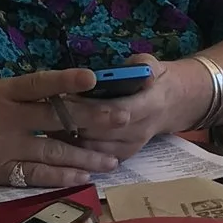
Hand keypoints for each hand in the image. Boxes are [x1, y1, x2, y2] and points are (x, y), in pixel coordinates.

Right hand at [0, 68, 117, 185]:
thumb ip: (26, 96)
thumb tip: (71, 96)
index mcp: (3, 92)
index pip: (39, 83)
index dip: (66, 80)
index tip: (93, 78)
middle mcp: (5, 118)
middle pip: (56, 117)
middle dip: (93, 119)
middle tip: (124, 118)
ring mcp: (3, 146)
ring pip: (53, 151)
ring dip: (86, 155)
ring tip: (113, 159)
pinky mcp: (0, 171)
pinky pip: (38, 174)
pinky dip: (63, 175)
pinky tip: (84, 176)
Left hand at [50, 55, 205, 161]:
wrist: (173, 104)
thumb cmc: (156, 80)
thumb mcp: (153, 64)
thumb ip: (143, 66)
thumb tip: (133, 71)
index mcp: (150, 104)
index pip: (119, 111)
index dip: (93, 109)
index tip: (68, 98)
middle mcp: (141, 129)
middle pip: (103, 132)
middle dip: (74, 123)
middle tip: (49, 112)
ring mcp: (133, 145)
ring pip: (97, 149)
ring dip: (72, 139)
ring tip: (49, 126)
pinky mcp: (125, 155)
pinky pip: (98, 157)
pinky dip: (78, 150)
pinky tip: (61, 139)